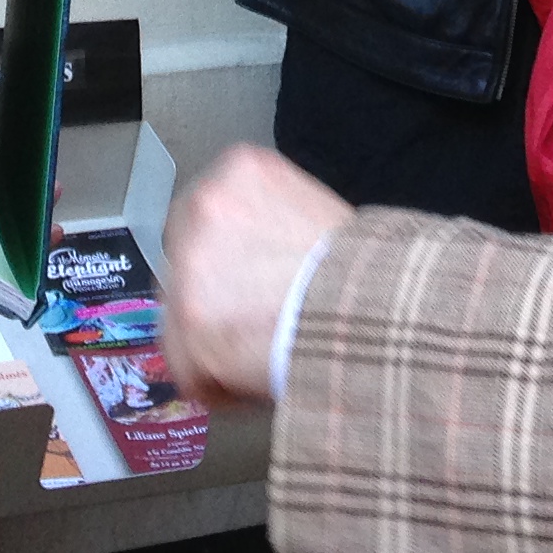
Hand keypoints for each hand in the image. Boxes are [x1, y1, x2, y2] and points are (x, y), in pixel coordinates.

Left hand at [159, 144, 349, 408]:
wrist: (372, 303)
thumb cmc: (358, 265)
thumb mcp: (312, 210)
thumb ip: (266, 223)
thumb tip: (249, 263)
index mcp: (239, 168)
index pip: (206, 215)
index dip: (226, 258)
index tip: (247, 284)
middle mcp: (202, 204)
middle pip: (184, 260)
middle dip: (209, 295)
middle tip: (251, 324)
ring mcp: (188, 264)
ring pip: (180, 316)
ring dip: (212, 342)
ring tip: (261, 358)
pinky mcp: (186, 322)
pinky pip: (186, 366)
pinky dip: (215, 384)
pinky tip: (253, 382)